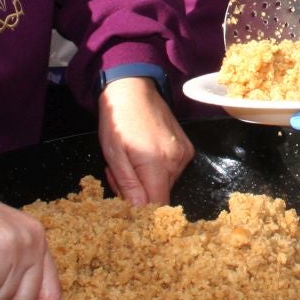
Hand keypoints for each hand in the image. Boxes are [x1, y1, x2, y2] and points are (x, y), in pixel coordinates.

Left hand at [98, 77, 192, 204]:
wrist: (133, 89)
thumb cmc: (118, 119)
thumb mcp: (113, 153)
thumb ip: (128, 184)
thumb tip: (141, 211)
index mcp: (157, 163)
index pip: (158, 205)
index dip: (141, 210)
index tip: (125, 200)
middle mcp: (177, 161)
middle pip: (160, 196)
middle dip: (137, 192)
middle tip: (118, 173)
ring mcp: (184, 154)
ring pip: (165, 185)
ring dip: (144, 181)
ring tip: (128, 160)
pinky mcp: (186, 149)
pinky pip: (172, 172)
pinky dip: (155, 171)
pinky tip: (142, 156)